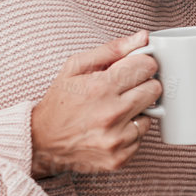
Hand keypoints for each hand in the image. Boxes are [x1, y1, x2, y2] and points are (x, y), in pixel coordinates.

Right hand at [30, 31, 162, 176]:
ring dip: (137, 111)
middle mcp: (111, 114)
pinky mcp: (120, 158)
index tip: (131, 69)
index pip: (147, 66)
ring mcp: (116, 139)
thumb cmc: (60, 101)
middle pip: (155, 89)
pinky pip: (141, 138)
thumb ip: (112, 50)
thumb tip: (143, 37)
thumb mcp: (76, 67)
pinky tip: (111, 128)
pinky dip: (130, 132)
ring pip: (152, 115)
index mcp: (100, 88)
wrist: (41, 142)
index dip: (140, 64)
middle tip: (124, 90)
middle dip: (142, 85)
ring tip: (114, 111)